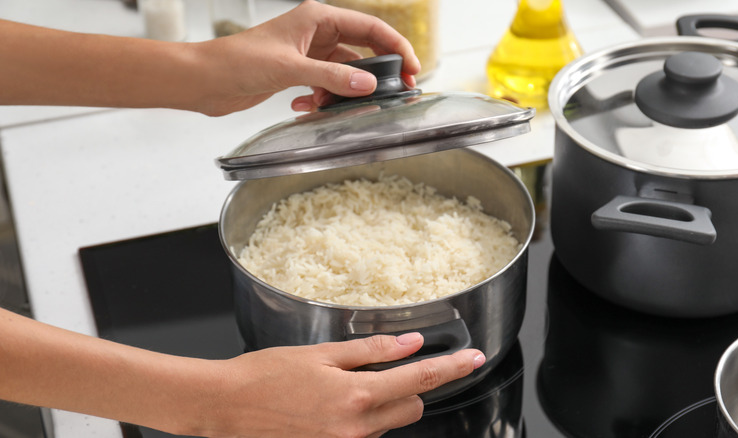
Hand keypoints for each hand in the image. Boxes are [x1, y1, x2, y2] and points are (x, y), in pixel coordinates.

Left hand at [0, 1, 418, 114]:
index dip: (395, 47)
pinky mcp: (297, 75)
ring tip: (333, 106)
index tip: (413, 69)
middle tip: (395, 94)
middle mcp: (316, 33)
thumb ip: (332, 77)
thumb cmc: (236, 62)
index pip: (370, 28)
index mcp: (318, 18)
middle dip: (375, 74)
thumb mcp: (290, 69)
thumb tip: (369, 84)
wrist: (204, 81)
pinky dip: (320, 100)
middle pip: (361, 51)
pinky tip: (303, 107)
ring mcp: (307, 55)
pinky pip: (325, 87)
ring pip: (343, 74)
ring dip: (341, 93)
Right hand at [202, 333, 484, 437]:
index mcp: (357, 395)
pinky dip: (360, 421)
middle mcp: (357, 428)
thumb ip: (373, 351)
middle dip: (407, 388)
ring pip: (386, 423)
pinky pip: (363, 437)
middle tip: (379, 372)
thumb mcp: (322, 354)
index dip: (452, 368)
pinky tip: (329, 409)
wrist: (225, 407)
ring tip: (338, 390)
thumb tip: (412, 344)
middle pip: (410, 407)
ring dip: (379, 405)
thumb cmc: (266, 375)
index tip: (473, 359)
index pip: (420, 380)